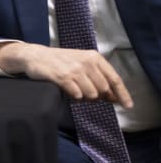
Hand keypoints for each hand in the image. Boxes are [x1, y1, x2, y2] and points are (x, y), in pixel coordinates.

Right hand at [0, 42, 132, 107]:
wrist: (35, 56)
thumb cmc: (61, 62)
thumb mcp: (82, 65)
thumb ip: (99, 79)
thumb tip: (115, 98)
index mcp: (94, 57)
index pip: (114, 79)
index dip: (122, 94)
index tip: (127, 106)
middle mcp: (86, 62)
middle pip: (103, 90)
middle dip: (96, 96)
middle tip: (84, 93)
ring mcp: (74, 69)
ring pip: (91, 94)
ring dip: (84, 97)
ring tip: (74, 91)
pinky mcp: (62, 77)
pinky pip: (76, 95)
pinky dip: (73, 97)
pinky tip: (67, 91)